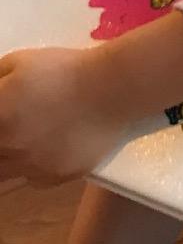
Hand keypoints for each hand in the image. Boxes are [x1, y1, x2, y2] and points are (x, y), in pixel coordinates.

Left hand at [0, 46, 134, 182]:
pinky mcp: (59, 175)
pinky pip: (33, 180)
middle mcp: (10, 147)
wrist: (110, 89)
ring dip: (5, 163)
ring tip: (21, 145)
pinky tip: (40, 154)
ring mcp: (34, 166)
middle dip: (1, 142)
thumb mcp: (16, 62)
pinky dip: (30, 170)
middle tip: (11, 130)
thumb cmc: (63, 70)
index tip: (3, 116)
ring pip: (4, 176)